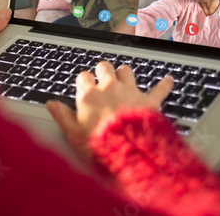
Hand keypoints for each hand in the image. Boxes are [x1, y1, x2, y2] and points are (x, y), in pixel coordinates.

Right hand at [46, 62, 173, 158]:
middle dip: (102, 71)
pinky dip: (164, 84)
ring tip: (123, 77)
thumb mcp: (74, 135)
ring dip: (124, 73)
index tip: (83, 87)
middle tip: (101, 77)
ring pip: (126, 70)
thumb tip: (51, 104)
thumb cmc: (100, 146)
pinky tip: (169, 80)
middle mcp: (110, 88)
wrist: (129, 153)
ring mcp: (130, 92)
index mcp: (90, 96)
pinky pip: (159, 89)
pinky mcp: (149, 101)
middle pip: (104, 67)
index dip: (83, 81)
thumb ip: (62, 117)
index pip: (83, 77)